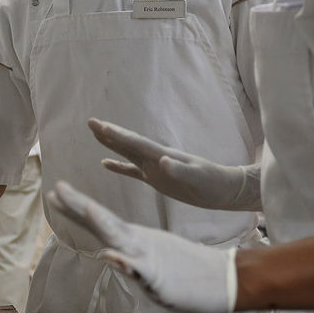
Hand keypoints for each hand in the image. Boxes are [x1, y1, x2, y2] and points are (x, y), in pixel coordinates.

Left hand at [47, 181, 236, 312]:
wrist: (223, 279)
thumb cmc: (186, 271)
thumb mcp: (151, 264)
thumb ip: (130, 257)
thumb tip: (110, 253)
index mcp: (136, 239)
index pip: (101, 220)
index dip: (77, 207)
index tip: (56, 192)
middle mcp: (139, 242)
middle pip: (104, 222)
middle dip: (79, 207)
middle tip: (56, 189)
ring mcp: (149, 258)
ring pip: (121, 238)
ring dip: (103, 222)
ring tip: (85, 206)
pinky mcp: (160, 277)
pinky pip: (140, 271)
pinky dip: (125, 262)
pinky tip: (111, 256)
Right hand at [88, 118, 261, 210]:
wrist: (224, 190)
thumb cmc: (213, 183)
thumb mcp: (197, 177)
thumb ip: (180, 170)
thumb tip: (162, 161)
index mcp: (162, 156)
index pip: (135, 143)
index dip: (116, 135)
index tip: (98, 125)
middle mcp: (155, 158)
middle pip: (127, 143)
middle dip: (109, 134)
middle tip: (90, 122)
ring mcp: (155, 168)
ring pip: (127, 153)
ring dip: (111, 144)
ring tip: (96, 135)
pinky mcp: (156, 179)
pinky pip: (132, 171)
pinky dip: (118, 166)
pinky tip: (106, 164)